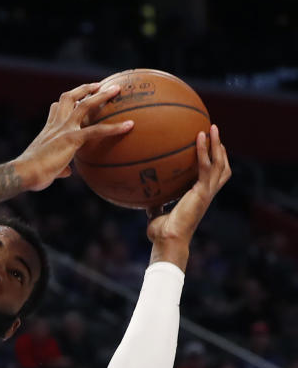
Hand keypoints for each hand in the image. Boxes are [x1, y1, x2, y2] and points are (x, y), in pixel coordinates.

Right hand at [15, 82, 133, 190]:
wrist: (25, 173)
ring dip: (102, 96)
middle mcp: (56, 125)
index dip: (66, 102)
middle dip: (85, 89)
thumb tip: (67, 172)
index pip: (56, 109)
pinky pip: (97, 130)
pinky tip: (129, 126)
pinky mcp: (72, 138)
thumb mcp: (47, 169)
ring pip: (85, 105)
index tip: (77, 97)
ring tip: (117, 90)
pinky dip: (114, 128)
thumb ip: (59, 168)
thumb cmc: (32, 175)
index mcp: (48, 130)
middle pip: (69, 98)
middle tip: (100, 85)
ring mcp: (64, 129)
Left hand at [147, 124, 230, 268]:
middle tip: (213, 130)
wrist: (167, 240)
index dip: (216, 160)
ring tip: (211, 127)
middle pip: (222, 165)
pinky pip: (204, 166)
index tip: (211, 145)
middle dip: (219, 147)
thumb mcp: (157, 214)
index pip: (213, 175)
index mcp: (199, 196)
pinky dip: (203, 151)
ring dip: (216, 143)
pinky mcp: (202, 191)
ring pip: (218, 162)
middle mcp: (207, 192)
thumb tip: (145, 198)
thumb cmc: (162, 232)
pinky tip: (199, 137)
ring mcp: (206, 192)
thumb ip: (155, 205)